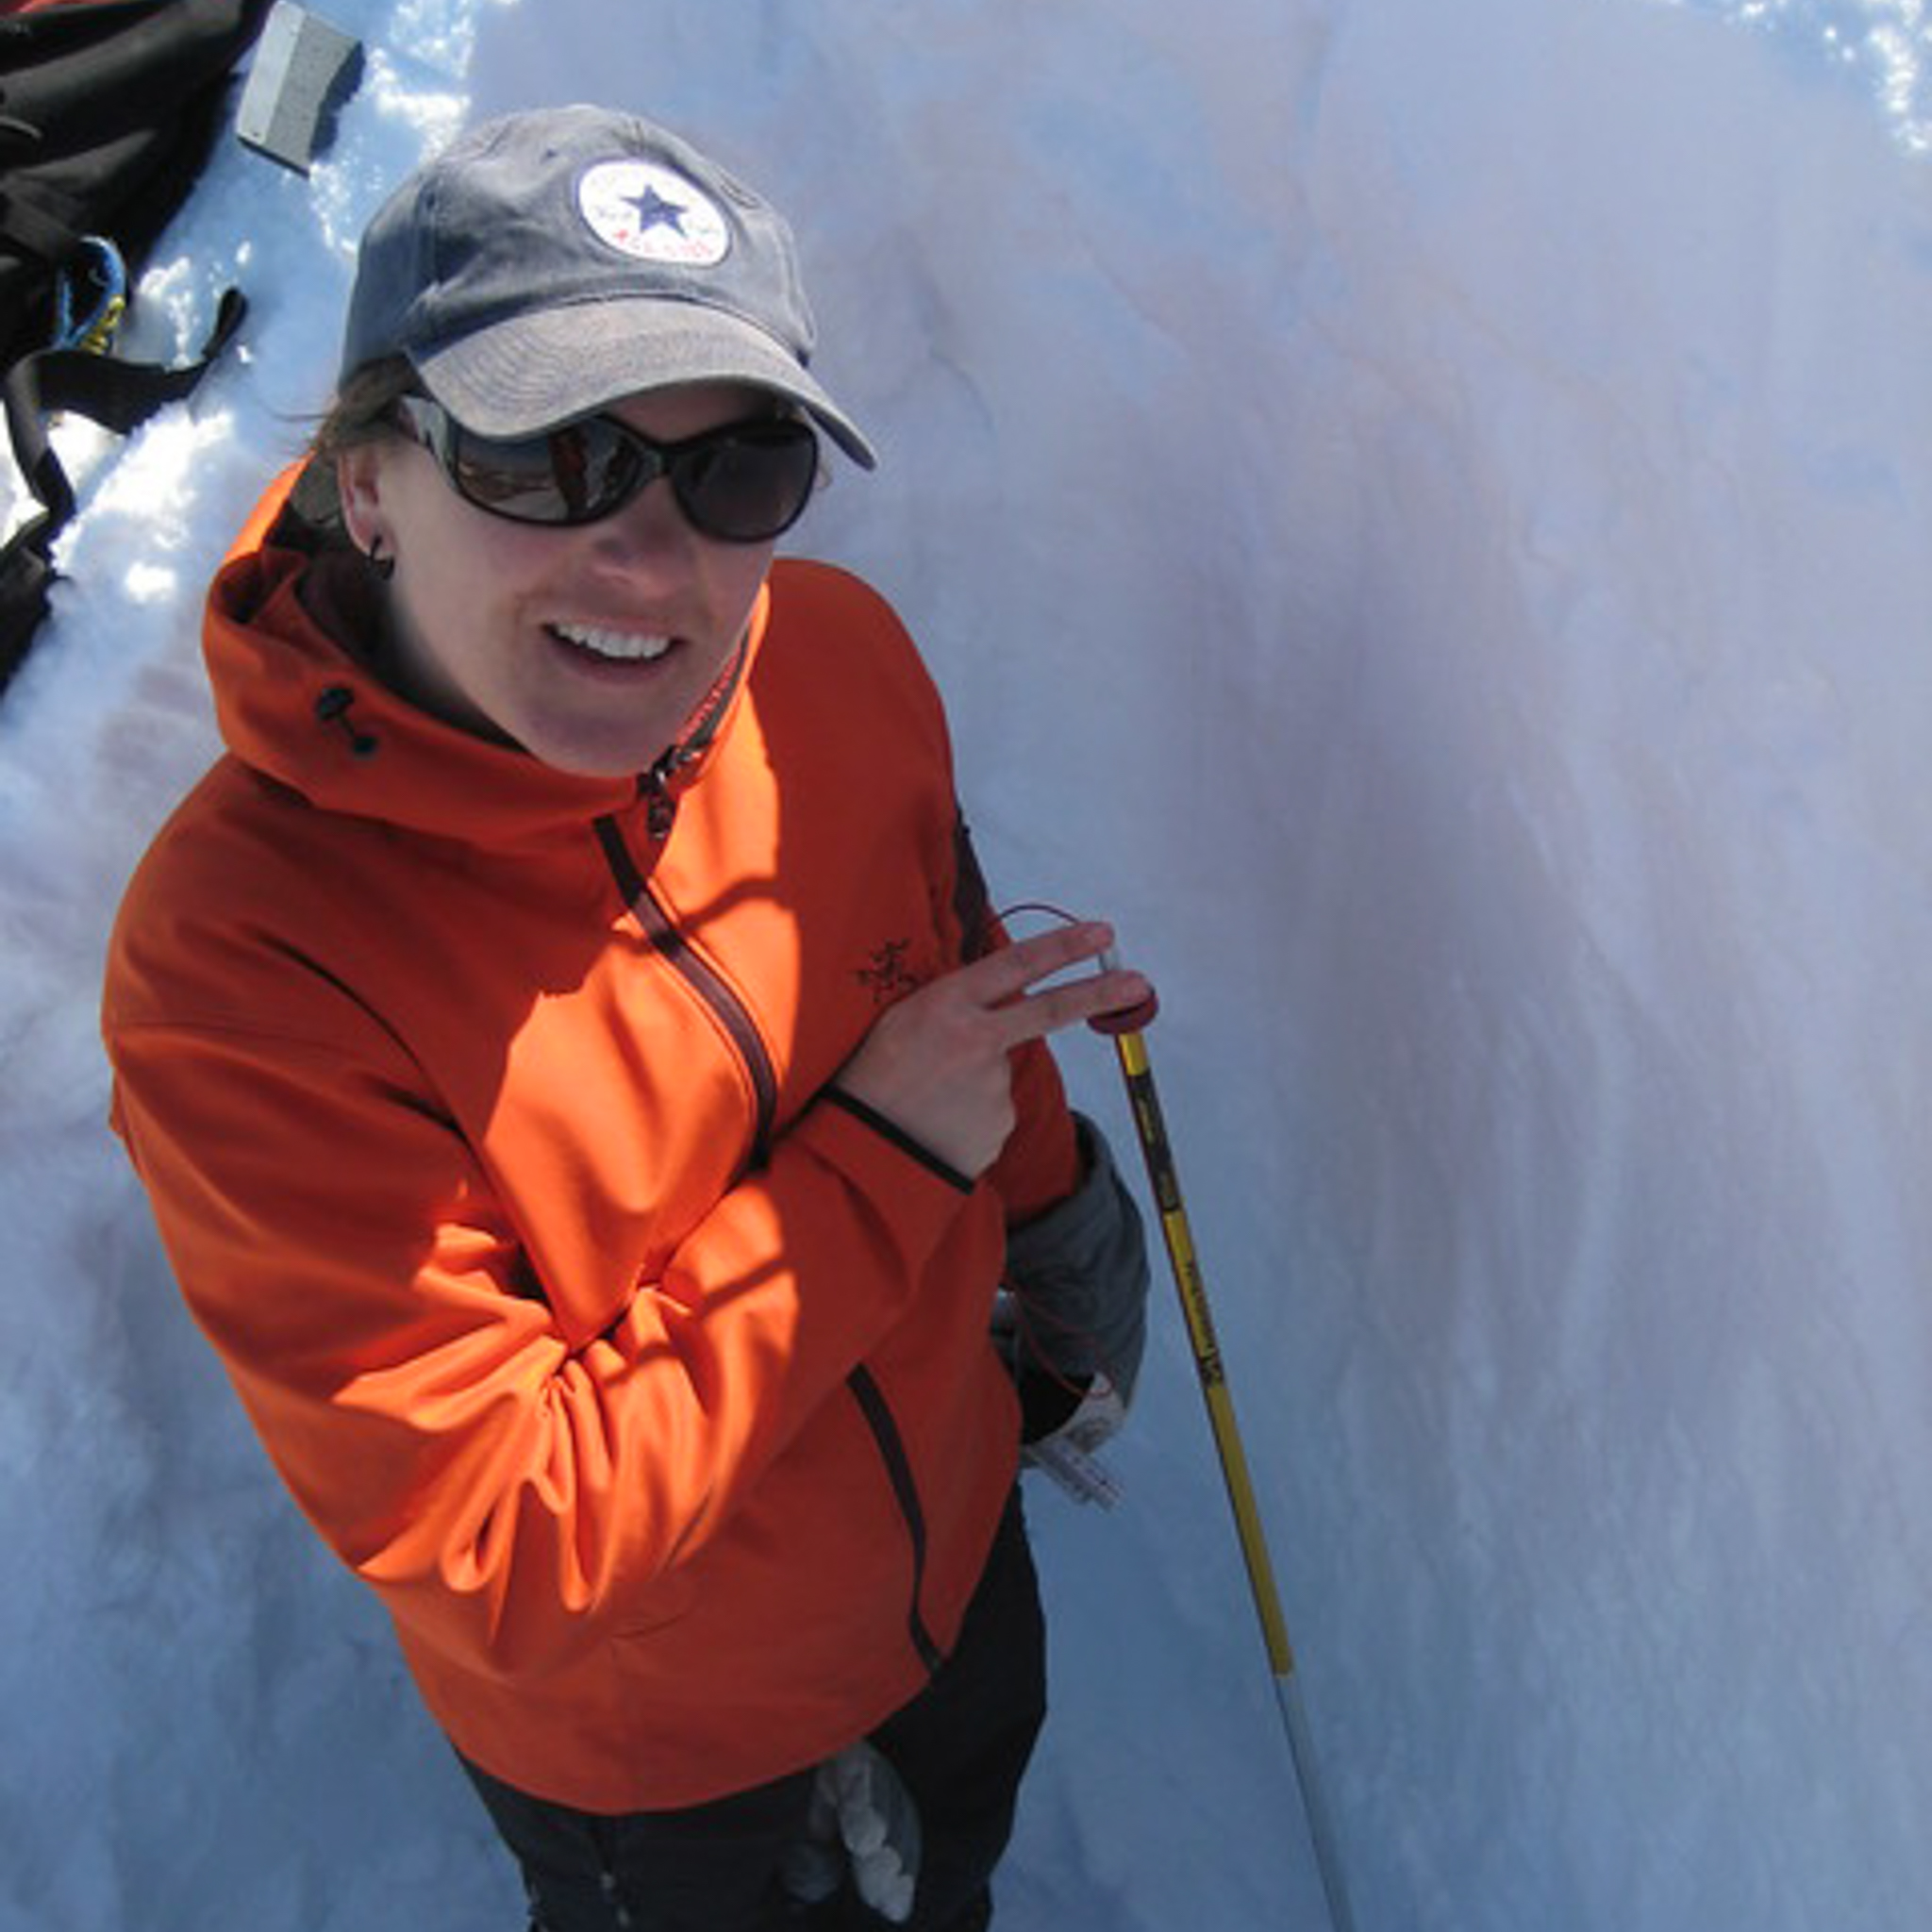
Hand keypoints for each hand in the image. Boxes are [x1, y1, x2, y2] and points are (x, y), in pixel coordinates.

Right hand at [834, 920, 1149, 1180]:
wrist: (861, 1155)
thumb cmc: (867, 1082)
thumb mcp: (899, 1022)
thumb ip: (953, 1006)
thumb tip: (997, 998)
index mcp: (946, 1005)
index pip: (1016, 966)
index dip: (1063, 947)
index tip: (1101, 934)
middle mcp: (978, 1041)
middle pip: (1052, 1010)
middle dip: (1101, 993)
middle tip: (1140, 983)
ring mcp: (994, 1086)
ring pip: (1001, 1071)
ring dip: (976, 1081)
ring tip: (929, 1099)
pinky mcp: (1000, 1125)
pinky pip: (993, 1111)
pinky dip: (972, 1114)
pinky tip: (939, 1122)